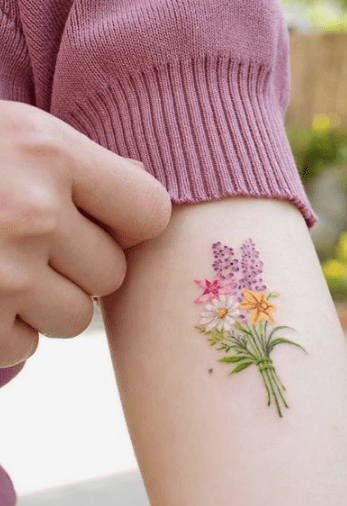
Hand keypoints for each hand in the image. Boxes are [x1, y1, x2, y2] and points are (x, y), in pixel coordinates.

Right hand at [0, 100, 170, 367]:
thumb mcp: (15, 136)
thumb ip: (84, 164)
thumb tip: (145, 185)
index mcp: (48, 152)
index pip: (150, 212)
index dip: (132, 223)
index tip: (109, 221)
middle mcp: (29, 212)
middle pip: (113, 273)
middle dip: (81, 266)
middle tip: (33, 242)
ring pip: (76, 317)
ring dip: (46, 302)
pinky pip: (26, 345)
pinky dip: (5, 329)